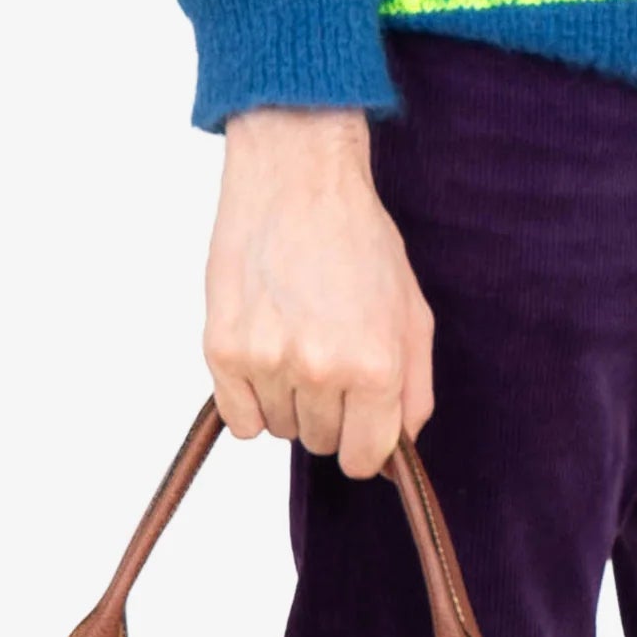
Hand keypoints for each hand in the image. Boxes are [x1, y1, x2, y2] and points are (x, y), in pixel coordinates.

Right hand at [207, 109, 437, 475]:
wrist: (296, 178)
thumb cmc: (358, 238)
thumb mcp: (412, 314)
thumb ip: (414, 393)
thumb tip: (395, 458)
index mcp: (375, 366)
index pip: (364, 458)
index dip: (365, 442)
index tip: (359, 420)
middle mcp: (320, 369)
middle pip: (322, 442)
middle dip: (330, 411)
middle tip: (328, 353)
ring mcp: (267, 361)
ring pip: (280, 428)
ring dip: (289, 400)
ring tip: (296, 339)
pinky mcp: (222, 349)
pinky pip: (239, 420)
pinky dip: (250, 400)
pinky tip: (264, 354)